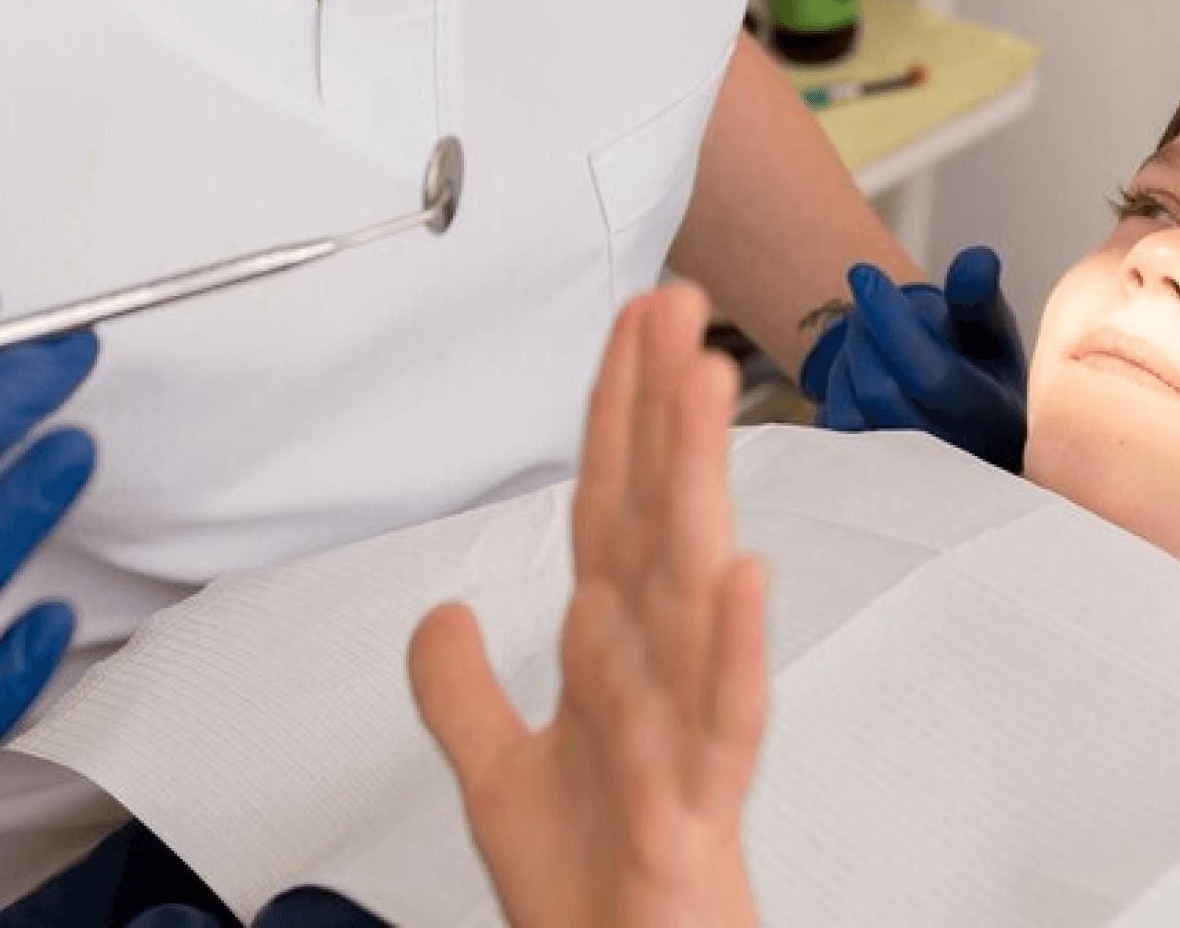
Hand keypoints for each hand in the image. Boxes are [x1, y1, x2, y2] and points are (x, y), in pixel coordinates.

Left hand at [408, 285, 766, 927]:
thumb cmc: (590, 895)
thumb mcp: (500, 779)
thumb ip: (464, 691)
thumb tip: (437, 614)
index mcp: (614, 652)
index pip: (612, 503)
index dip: (619, 409)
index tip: (637, 320)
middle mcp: (656, 672)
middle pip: (659, 517)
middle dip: (666, 406)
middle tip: (678, 309)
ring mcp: (682, 732)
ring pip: (692, 587)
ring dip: (698, 484)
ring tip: (705, 387)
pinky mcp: (696, 808)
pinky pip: (719, 719)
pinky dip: (731, 647)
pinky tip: (742, 573)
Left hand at [797, 245, 1026, 470]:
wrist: (957, 415)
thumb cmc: (976, 363)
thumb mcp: (987, 327)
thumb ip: (978, 295)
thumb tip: (977, 260)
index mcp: (994, 416)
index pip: (931, 373)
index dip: (890, 319)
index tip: (863, 272)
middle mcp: (956, 460)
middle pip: (882, 391)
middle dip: (863, 334)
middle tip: (865, 303)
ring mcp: (913, 483)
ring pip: (851, 414)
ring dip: (846, 363)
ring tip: (865, 339)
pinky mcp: (874, 488)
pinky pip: (833, 437)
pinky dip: (834, 394)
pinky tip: (855, 375)